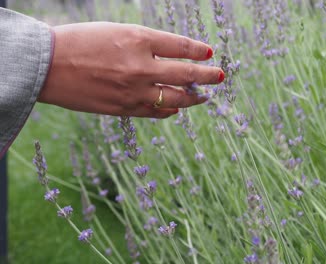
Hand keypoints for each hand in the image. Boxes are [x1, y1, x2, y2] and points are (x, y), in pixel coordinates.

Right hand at [39, 22, 223, 117]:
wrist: (48, 65)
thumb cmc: (80, 42)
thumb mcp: (117, 31)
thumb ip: (146, 45)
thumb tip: (171, 58)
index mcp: (139, 39)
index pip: (180, 46)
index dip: (198, 50)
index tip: (209, 53)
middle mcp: (141, 66)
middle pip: (186, 74)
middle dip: (207, 76)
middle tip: (220, 76)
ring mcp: (135, 90)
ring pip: (176, 99)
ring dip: (194, 98)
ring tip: (204, 97)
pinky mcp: (125, 108)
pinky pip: (156, 113)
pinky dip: (170, 111)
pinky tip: (176, 109)